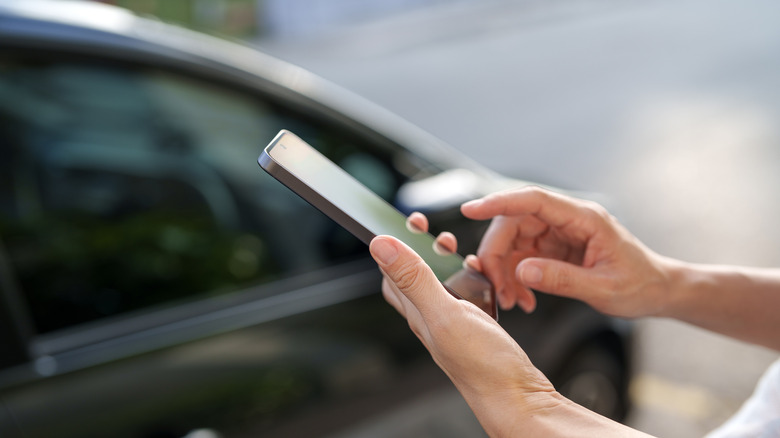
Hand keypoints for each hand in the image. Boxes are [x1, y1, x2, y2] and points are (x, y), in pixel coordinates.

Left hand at [368, 235, 556, 434]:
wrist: (518, 398)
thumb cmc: (483, 365)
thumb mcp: (444, 313)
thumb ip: (414, 278)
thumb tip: (380, 246)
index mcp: (418, 312)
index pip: (391, 274)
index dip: (394, 246)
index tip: (409, 222)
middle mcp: (432, 318)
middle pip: (416, 275)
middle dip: (423, 247)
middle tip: (437, 233)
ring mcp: (455, 323)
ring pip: (444, 284)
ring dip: (450, 262)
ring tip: (461, 251)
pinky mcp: (477, 327)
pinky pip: (469, 296)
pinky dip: (475, 279)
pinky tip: (486, 277)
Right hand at [461, 186, 672, 317]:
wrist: (657, 291)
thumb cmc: (640, 286)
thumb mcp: (604, 288)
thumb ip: (562, 279)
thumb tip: (522, 271)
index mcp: (583, 218)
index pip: (532, 200)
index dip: (498, 202)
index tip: (469, 210)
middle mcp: (566, 220)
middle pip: (514, 222)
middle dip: (497, 254)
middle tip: (496, 288)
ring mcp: (558, 233)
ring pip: (513, 240)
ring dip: (503, 270)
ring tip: (511, 300)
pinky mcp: (553, 248)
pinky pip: (522, 256)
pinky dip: (515, 278)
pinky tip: (523, 299)